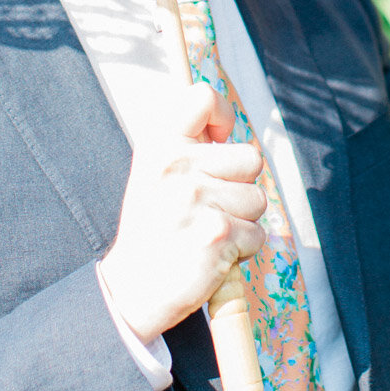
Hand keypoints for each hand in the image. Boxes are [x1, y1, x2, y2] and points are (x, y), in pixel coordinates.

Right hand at [99, 83, 266, 345]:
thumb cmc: (153, 233)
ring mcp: (197, 199)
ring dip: (242, 222)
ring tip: (206, 233)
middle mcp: (176, 167)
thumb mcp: (156, 178)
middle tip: (207, 210)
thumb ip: (188, 150)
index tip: (219, 140)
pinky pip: (257, 234)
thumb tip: (226, 127)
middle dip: (240, 188)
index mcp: (159, 147)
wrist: (132, 291)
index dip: (222, 116)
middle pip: (250, 159)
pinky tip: (211, 256)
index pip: (202, 98)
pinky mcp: (217, 232)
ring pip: (257, 199)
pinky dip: (242, 250)